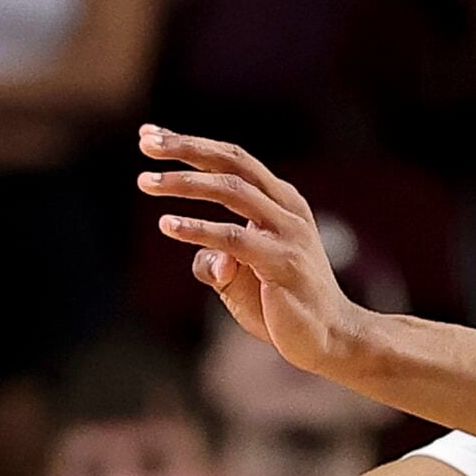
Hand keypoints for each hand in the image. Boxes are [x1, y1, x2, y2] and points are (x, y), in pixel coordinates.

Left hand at [138, 126, 373, 377]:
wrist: (330, 339)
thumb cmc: (283, 306)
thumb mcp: (239, 277)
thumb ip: (213, 259)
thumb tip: (198, 256)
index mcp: (281, 201)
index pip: (232, 160)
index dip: (192, 145)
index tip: (150, 136)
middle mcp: (286, 209)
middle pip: (232, 163)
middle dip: (186, 148)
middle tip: (145, 144)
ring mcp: (287, 233)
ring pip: (231, 191)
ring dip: (185, 183)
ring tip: (146, 182)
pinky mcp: (282, 262)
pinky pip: (233, 238)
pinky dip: (197, 229)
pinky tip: (168, 225)